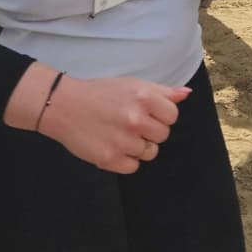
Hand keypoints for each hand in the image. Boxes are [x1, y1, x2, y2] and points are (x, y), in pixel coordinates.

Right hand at [40, 76, 190, 172]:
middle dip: (151, 131)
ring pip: (150, 153)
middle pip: (163, 135)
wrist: (65, 106)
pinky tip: (114, 145)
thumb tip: (186, 94)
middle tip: (132, 123)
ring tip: (121, 134)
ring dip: (139, 146)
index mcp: (143, 97)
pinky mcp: (110, 159)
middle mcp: (135, 119)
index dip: (161, 115)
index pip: (172, 115)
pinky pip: (134, 167)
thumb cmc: (100, 93)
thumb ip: (162, 91)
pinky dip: (126, 160)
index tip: (147, 113)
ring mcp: (123, 141)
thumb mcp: (132, 84)